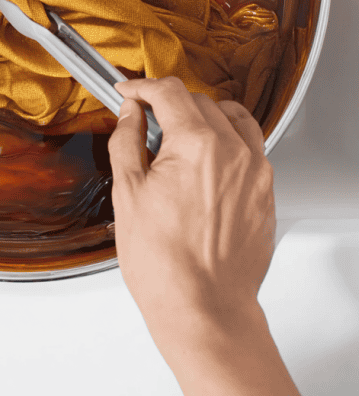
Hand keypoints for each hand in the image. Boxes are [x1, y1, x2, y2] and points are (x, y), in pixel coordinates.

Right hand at [107, 76, 276, 344]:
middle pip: (201, 102)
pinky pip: (251, 149)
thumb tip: (129, 114)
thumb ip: (128, 142)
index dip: (142, 87)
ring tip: (179, 139)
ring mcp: (256, 172)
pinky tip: (205, 164)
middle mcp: (234, 151)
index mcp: (197, 145)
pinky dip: (228, 143)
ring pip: (233, 119)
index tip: (128, 93)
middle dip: (169, 105)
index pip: (170, 92)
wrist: (203, 308)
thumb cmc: (165, 264)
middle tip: (145, 122)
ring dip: (205, 117)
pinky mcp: (266, 193)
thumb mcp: (128, 194)